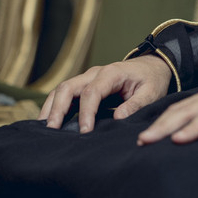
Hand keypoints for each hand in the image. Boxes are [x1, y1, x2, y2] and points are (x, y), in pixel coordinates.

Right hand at [39, 54, 172, 131]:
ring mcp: (88, 78)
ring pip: (62, 89)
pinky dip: (55, 106)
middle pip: (69, 87)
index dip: (86, 113)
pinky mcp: (86, 85)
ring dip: (51, 107)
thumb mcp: (151, 92)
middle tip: (52, 130)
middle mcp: (95, 73)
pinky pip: (66, 94)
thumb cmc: (152, 80)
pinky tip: (50, 122)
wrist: (153, 66)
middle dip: (58, 108)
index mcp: (112, 73)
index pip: (92, 92)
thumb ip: (136, 104)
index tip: (84, 131)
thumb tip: (117, 118)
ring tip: (44, 128)